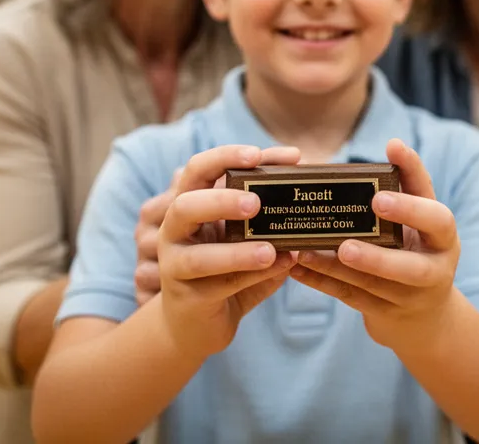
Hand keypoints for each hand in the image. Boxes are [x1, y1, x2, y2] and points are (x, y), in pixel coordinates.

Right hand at [136, 146, 301, 305]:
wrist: (197, 325)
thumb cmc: (226, 270)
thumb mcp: (247, 235)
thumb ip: (269, 209)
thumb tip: (303, 176)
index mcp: (189, 205)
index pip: (198, 170)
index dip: (225, 156)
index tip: (258, 154)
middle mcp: (174, 232)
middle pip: (185, 205)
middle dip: (221, 201)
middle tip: (256, 202)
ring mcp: (175, 266)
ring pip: (197, 256)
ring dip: (237, 252)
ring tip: (271, 249)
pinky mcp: (187, 299)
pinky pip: (218, 286)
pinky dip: (251, 276)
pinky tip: (282, 266)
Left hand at [290, 138, 459, 349]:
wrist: (425, 314)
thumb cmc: (418, 245)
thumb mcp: (422, 217)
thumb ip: (410, 184)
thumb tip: (393, 143)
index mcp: (443, 239)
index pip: (437, 219)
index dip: (411, 207)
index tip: (379, 193)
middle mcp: (433, 271)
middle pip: (411, 269)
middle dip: (376, 258)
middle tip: (345, 243)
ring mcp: (410, 299)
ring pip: (372, 288)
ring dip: (335, 269)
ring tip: (304, 250)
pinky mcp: (384, 314)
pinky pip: (350, 298)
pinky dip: (321, 283)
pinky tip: (295, 268)